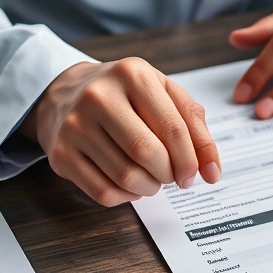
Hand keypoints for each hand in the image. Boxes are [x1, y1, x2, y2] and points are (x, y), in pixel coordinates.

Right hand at [19, 58, 220, 206]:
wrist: (65, 92)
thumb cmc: (125, 94)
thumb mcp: (163, 93)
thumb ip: (194, 126)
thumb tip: (212, 171)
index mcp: (132, 75)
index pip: (173, 128)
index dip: (191, 160)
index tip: (195, 174)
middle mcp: (99, 96)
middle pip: (148, 153)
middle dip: (169, 174)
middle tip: (172, 175)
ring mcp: (75, 126)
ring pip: (126, 177)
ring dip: (149, 188)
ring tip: (152, 178)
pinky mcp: (60, 154)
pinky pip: (102, 192)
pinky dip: (125, 197)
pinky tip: (129, 185)